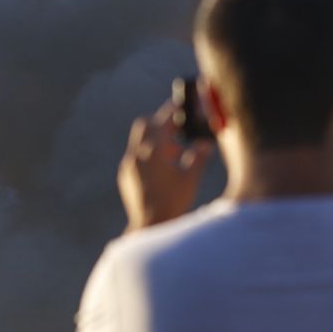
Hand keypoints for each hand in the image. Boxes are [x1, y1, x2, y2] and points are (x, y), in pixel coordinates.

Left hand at [118, 104, 212, 231]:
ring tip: (177, 151)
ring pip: (140, 141)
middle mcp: (136, 155)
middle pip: (145, 125)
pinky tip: (165, 167)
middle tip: (178, 126)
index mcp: (152, 151)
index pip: (161, 120)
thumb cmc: (173, 202)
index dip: (173, 110)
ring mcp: (128, 166)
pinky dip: (150, 154)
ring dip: (157, 140)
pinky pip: (136, 157)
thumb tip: (205, 143)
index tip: (182, 104)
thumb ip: (198, 156)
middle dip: (161, 122)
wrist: (149, 227)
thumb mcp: (191, 177)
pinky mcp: (126, 177)